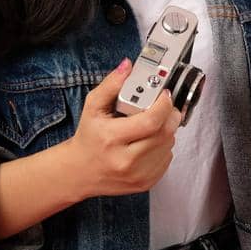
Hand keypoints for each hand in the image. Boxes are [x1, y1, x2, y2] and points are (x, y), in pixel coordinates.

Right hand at [61, 57, 183, 198]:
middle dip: (170, 115)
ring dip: (167, 131)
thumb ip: (111, 84)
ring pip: (169, 146)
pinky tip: (150, 141)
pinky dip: (164, 146)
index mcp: (111, 138)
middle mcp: (125, 160)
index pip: (151, 121)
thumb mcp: (92, 107)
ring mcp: (137, 175)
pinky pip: (167, 159)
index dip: (164, 105)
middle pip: (164, 134)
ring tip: (153, 124)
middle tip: (165, 106)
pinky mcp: (145, 183)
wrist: (80, 172)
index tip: (164, 95)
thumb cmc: (88, 138)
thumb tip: (128, 66)